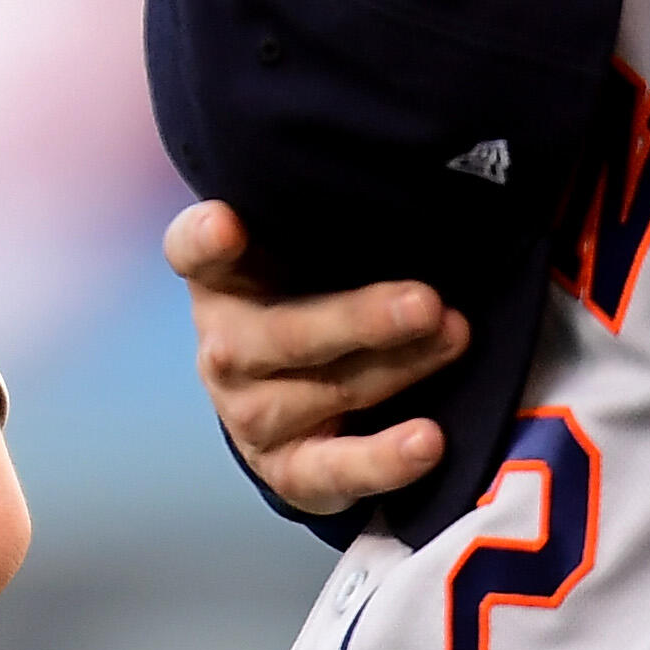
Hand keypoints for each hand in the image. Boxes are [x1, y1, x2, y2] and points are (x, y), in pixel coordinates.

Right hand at [165, 198, 471, 517]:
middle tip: (426, 302)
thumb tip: (440, 178)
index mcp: (223, 277)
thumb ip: (347, 221)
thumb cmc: (325, 292)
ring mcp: (248, 413)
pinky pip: (331, 471)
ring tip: (456, 341)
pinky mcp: (285, 469)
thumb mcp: (322, 250)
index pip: (193, 251)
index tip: (228, 224)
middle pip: (276, 335)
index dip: (205, 240)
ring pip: (319, 393)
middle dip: (357, 319)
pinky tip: (428, 440)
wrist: (308, 391)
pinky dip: (380, 459)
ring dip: (395, 370)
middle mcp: (224, 345)